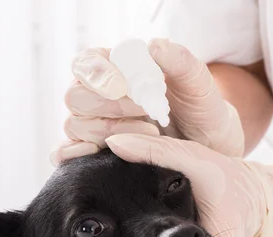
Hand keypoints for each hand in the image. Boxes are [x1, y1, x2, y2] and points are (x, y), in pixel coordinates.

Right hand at [50, 38, 244, 164]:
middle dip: (109, 105)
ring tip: (150, 134)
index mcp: (114, 69)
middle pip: (75, 96)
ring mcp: (92, 126)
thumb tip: (154, 46)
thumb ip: (179, 60)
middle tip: (145, 110)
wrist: (208, 145)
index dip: (98, 74)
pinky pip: (65, 153)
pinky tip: (98, 153)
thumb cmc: (198, 107)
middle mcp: (97, 97)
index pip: (86, 63)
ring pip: (74, 125)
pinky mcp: (95, 153)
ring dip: (108, 130)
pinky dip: (73, 154)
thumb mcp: (196, 82)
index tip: (123, 86)